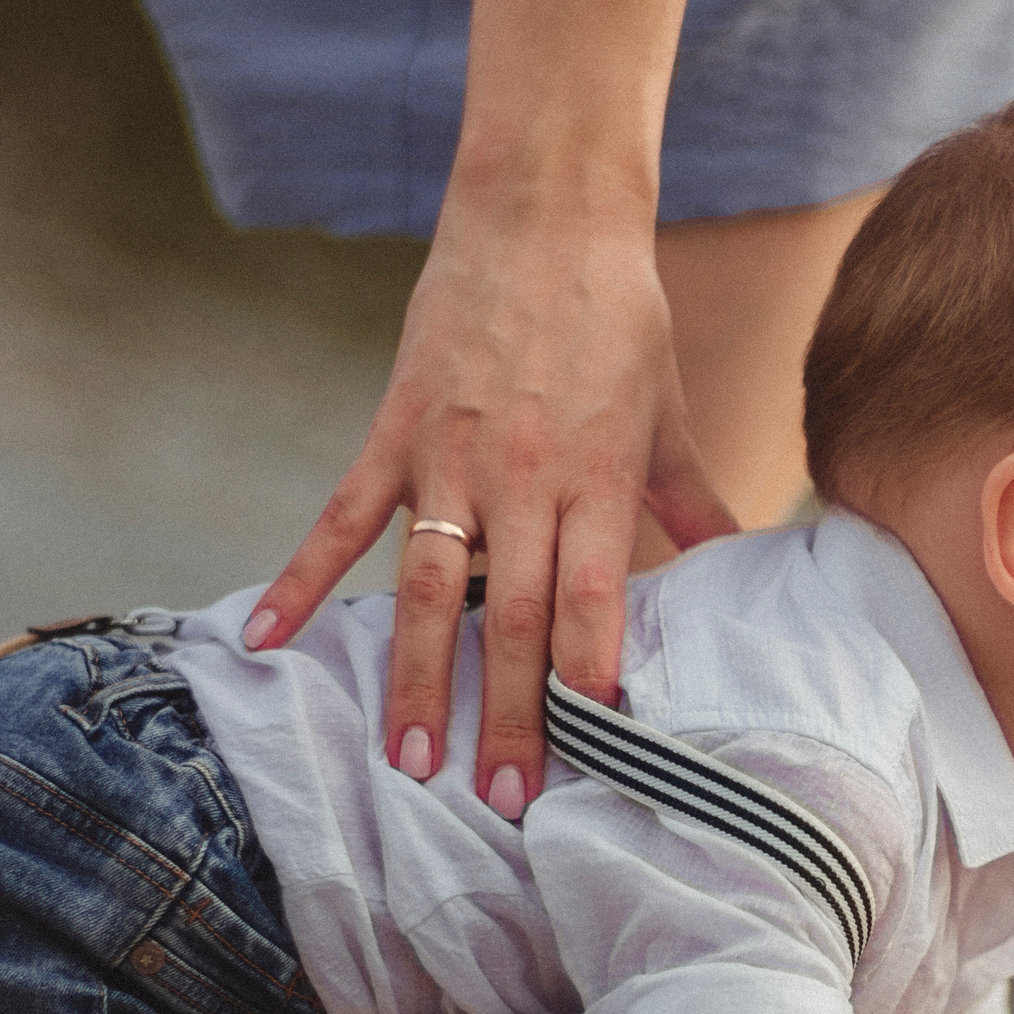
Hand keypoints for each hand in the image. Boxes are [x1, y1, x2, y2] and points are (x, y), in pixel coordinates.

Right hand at [245, 212, 736, 816]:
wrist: (544, 215)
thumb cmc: (618, 318)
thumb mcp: (669, 416)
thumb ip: (696, 501)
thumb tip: (743, 565)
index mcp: (597, 480)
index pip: (593, 598)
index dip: (590, 674)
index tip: (594, 747)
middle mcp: (525, 479)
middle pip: (515, 615)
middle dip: (509, 713)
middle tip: (500, 798)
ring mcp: (452, 457)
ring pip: (431, 586)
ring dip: (419, 676)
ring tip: (409, 759)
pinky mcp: (396, 429)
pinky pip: (342, 515)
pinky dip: (304, 576)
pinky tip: (269, 637)